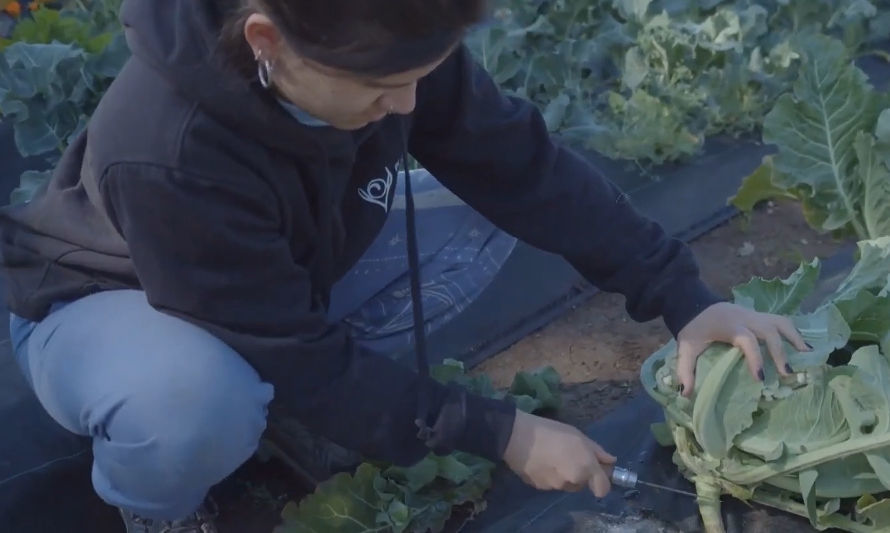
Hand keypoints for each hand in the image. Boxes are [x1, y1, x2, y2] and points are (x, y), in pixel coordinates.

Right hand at [502, 409, 615, 496]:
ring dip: (563, 474)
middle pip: (582, 484)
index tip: (596, 471)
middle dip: (579, 473)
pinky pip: (550, 483)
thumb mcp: (578, 435)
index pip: (603, 489)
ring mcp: (555, 487)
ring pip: (566, 484)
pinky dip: (548, 475)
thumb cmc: (551, 431)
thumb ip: (596, 451)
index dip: (602, 481)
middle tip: (568, 455)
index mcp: (585, 467)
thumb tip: (611, 461)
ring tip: (551, 457)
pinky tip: (540, 461)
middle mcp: (573, 481)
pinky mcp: (540, 488)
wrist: (517, 437)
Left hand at [676, 301, 810, 396]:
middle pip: (770, 331)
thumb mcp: (685, 347)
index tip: (760, 378)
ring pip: (780, 322)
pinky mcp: (759, 315)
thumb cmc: (692, 327)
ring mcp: (754, 315)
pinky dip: (793, 332)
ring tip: (807, 355)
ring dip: (794, 338)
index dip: (755, 358)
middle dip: (779, 352)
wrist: (692, 302)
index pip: (747, 340)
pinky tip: (804, 346)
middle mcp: (746, 319)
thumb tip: (685, 394)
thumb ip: (685, 370)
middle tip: (786, 374)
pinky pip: (780, 321)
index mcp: (729, 326)